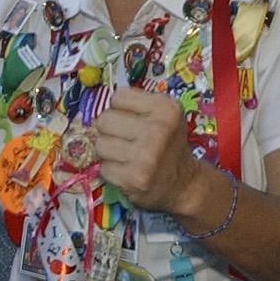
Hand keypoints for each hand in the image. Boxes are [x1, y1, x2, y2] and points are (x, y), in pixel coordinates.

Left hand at [94, 86, 207, 214]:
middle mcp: (158, 130)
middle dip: (111, 131)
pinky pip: (104, 168)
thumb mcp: (162, 116)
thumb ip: (133, 107)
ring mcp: (146, 156)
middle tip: (127, 141)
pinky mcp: (134, 178)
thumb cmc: (167, 145)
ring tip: (127, 157)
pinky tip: (128, 172)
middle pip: (105, 119)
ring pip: (100, 144)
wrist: (183, 183)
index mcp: (165, 109)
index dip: (120, 109)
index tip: (132, 121)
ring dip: (109, 152)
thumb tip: (95, 119)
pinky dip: (112, 171)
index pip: (118, 97)